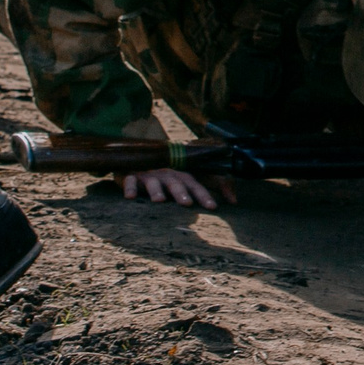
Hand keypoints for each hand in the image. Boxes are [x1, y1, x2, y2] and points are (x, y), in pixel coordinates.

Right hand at [119, 167, 236, 208]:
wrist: (139, 158)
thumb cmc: (170, 174)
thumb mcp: (191, 179)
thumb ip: (215, 186)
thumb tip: (235, 200)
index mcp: (182, 175)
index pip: (196, 184)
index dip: (204, 194)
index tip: (213, 207)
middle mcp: (167, 173)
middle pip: (175, 182)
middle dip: (181, 192)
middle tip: (186, 203)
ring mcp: (148, 173)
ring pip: (153, 181)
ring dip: (156, 189)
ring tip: (159, 200)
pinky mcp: (130, 174)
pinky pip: (128, 180)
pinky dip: (128, 186)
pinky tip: (129, 196)